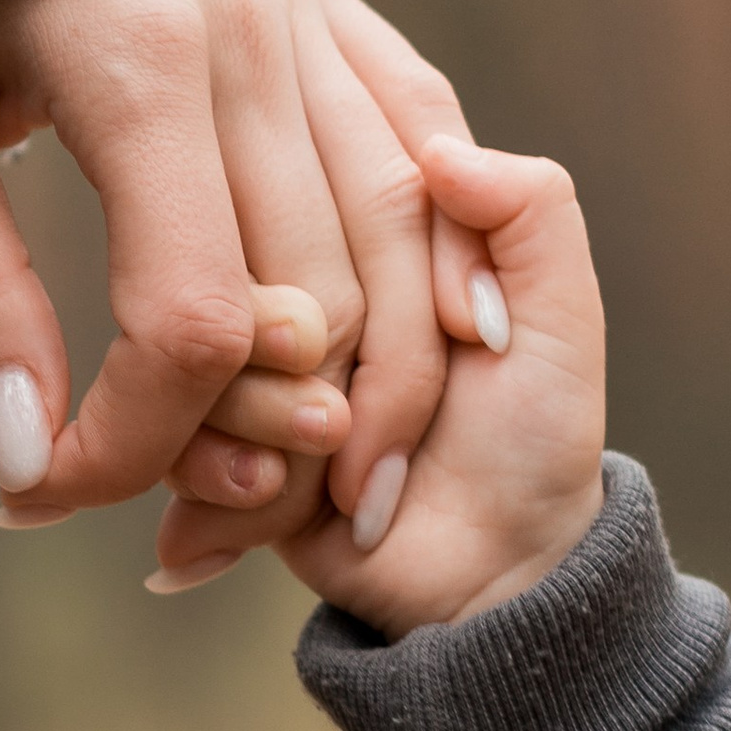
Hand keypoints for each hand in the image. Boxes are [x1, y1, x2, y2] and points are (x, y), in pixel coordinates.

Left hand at [0, 0, 484, 522]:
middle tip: (195, 528)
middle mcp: (251, 37)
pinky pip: (429, 159)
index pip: (192, 316)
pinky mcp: (347, 15)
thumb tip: (26, 467)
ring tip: (324, 490)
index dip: (139, 443)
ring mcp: (316, 19)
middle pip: (318, 297)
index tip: (57, 494)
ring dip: (380, 385)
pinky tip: (420, 360)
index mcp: (132, 59)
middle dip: (263, 438)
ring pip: (404, 240)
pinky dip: (438, 270)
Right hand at [158, 137, 607, 635]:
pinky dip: (225, 472)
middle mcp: (307, 262)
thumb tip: (439, 149)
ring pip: (204, 328)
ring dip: (273, 422)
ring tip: (350, 486)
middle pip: (258, 246)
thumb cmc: (535, 443)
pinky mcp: (205, 415)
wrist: (481, 582)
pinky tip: (277, 506)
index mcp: (391, 215)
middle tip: (388, 432)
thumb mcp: (561, 320)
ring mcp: (250, 342)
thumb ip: (532, 210)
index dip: (396, 246)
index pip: (348, 164)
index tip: (462, 334)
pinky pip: (170, 410)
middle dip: (331, 359)